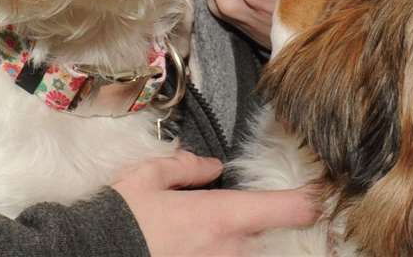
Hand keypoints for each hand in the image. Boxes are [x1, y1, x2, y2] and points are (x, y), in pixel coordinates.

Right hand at [112, 149, 319, 255]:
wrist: (87, 254)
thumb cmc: (119, 218)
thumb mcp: (147, 178)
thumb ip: (185, 168)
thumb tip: (211, 166)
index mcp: (220, 217)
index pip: (286, 208)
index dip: (312, 201)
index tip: (324, 195)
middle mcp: (229, 251)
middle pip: (272, 240)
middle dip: (277, 231)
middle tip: (293, 220)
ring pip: (251, 254)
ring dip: (252, 244)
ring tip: (248, 235)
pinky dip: (230, 253)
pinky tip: (215, 243)